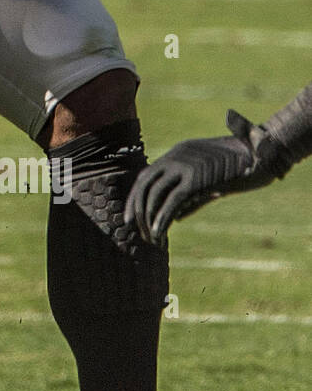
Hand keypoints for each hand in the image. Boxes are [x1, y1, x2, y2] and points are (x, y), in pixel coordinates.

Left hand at [124, 110, 294, 244]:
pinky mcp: (197, 178)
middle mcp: (175, 156)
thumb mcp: (209, 180)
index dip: (135, 197)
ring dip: (149, 218)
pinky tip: (159, 233)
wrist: (261, 155)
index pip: (145, 177)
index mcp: (176, 153)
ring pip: (155, 194)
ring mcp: (185, 165)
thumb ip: (190, 196)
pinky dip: (162, 218)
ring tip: (151, 237)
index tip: (130, 216)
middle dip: (137, 209)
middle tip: (134, 229)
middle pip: (145, 185)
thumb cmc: (238, 168)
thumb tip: (175, 216)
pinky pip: (173, 201)